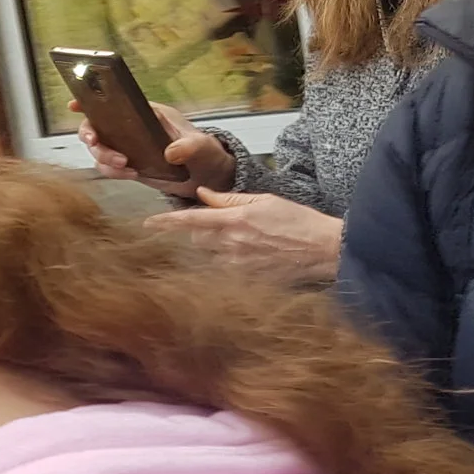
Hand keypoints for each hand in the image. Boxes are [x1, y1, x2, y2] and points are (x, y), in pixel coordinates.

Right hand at [72, 98, 230, 193]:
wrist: (206, 175)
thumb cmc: (205, 152)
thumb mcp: (201, 146)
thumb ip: (189, 147)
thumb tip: (171, 152)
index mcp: (146, 112)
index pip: (114, 101)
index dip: (91, 102)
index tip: (76, 105)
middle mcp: (131, 127)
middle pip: (97, 127)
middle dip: (92, 137)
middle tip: (97, 145)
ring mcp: (127, 146)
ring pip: (99, 150)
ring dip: (104, 158)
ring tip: (126, 167)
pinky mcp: (128, 165)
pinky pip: (108, 167)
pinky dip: (113, 172)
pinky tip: (132, 174)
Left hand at [144, 189, 344, 284]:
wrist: (324, 249)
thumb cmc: (299, 222)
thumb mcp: (264, 201)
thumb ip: (230, 199)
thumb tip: (203, 195)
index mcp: (235, 220)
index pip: (191, 221)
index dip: (167, 223)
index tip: (149, 224)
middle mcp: (232, 244)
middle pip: (195, 239)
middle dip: (197, 232)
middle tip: (219, 226)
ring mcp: (238, 264)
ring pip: (208, 256)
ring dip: (213, 247)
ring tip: (244, 240)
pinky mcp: (247, 279)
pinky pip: (224, 270)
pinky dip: (226, 262)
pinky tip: (249, 255)